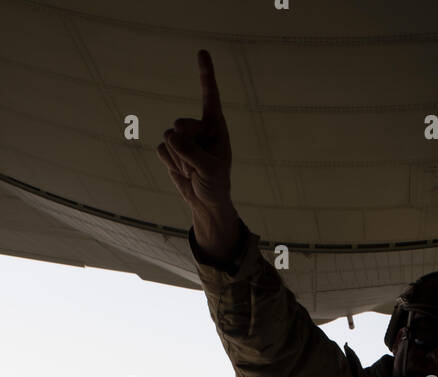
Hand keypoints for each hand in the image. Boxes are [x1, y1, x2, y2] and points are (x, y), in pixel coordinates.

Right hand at [158, 50, 238, 256]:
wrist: (206, 203)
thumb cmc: (216, 185)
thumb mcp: (209, 169)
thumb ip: (191, 151)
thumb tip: (169, 135)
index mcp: (216, 127)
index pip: (210, 96)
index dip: (205, 74)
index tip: (202, 51)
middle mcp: (199, 128)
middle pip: (180, 125)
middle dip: (185, 146)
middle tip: (197, 165)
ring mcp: (183, 138)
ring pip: (169, 139)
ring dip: (178, 159)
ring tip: (192, 171)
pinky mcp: (170, 149)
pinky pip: (160, 150)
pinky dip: (170, 164)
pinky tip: (182, 172)